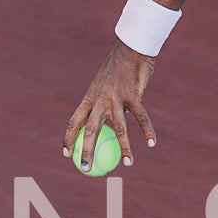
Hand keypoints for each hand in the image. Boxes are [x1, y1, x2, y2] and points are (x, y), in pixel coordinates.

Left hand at [64, 38, 157, 171]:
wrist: (129, 48)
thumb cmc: (117, 69)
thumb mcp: (104, 86)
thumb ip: (104, 105)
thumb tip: (108, 125)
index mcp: (89, 98)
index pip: (74, 122)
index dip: (68, 139)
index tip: (66, 154)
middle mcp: (99, 100)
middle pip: (90, 130)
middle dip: (86, 151)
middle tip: (86, 169)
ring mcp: (116, 98)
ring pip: (119, 128)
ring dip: (124, 148)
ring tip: (128, 164)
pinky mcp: (133, 95)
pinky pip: (141, 118)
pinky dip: (147, 132)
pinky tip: (151, 144)